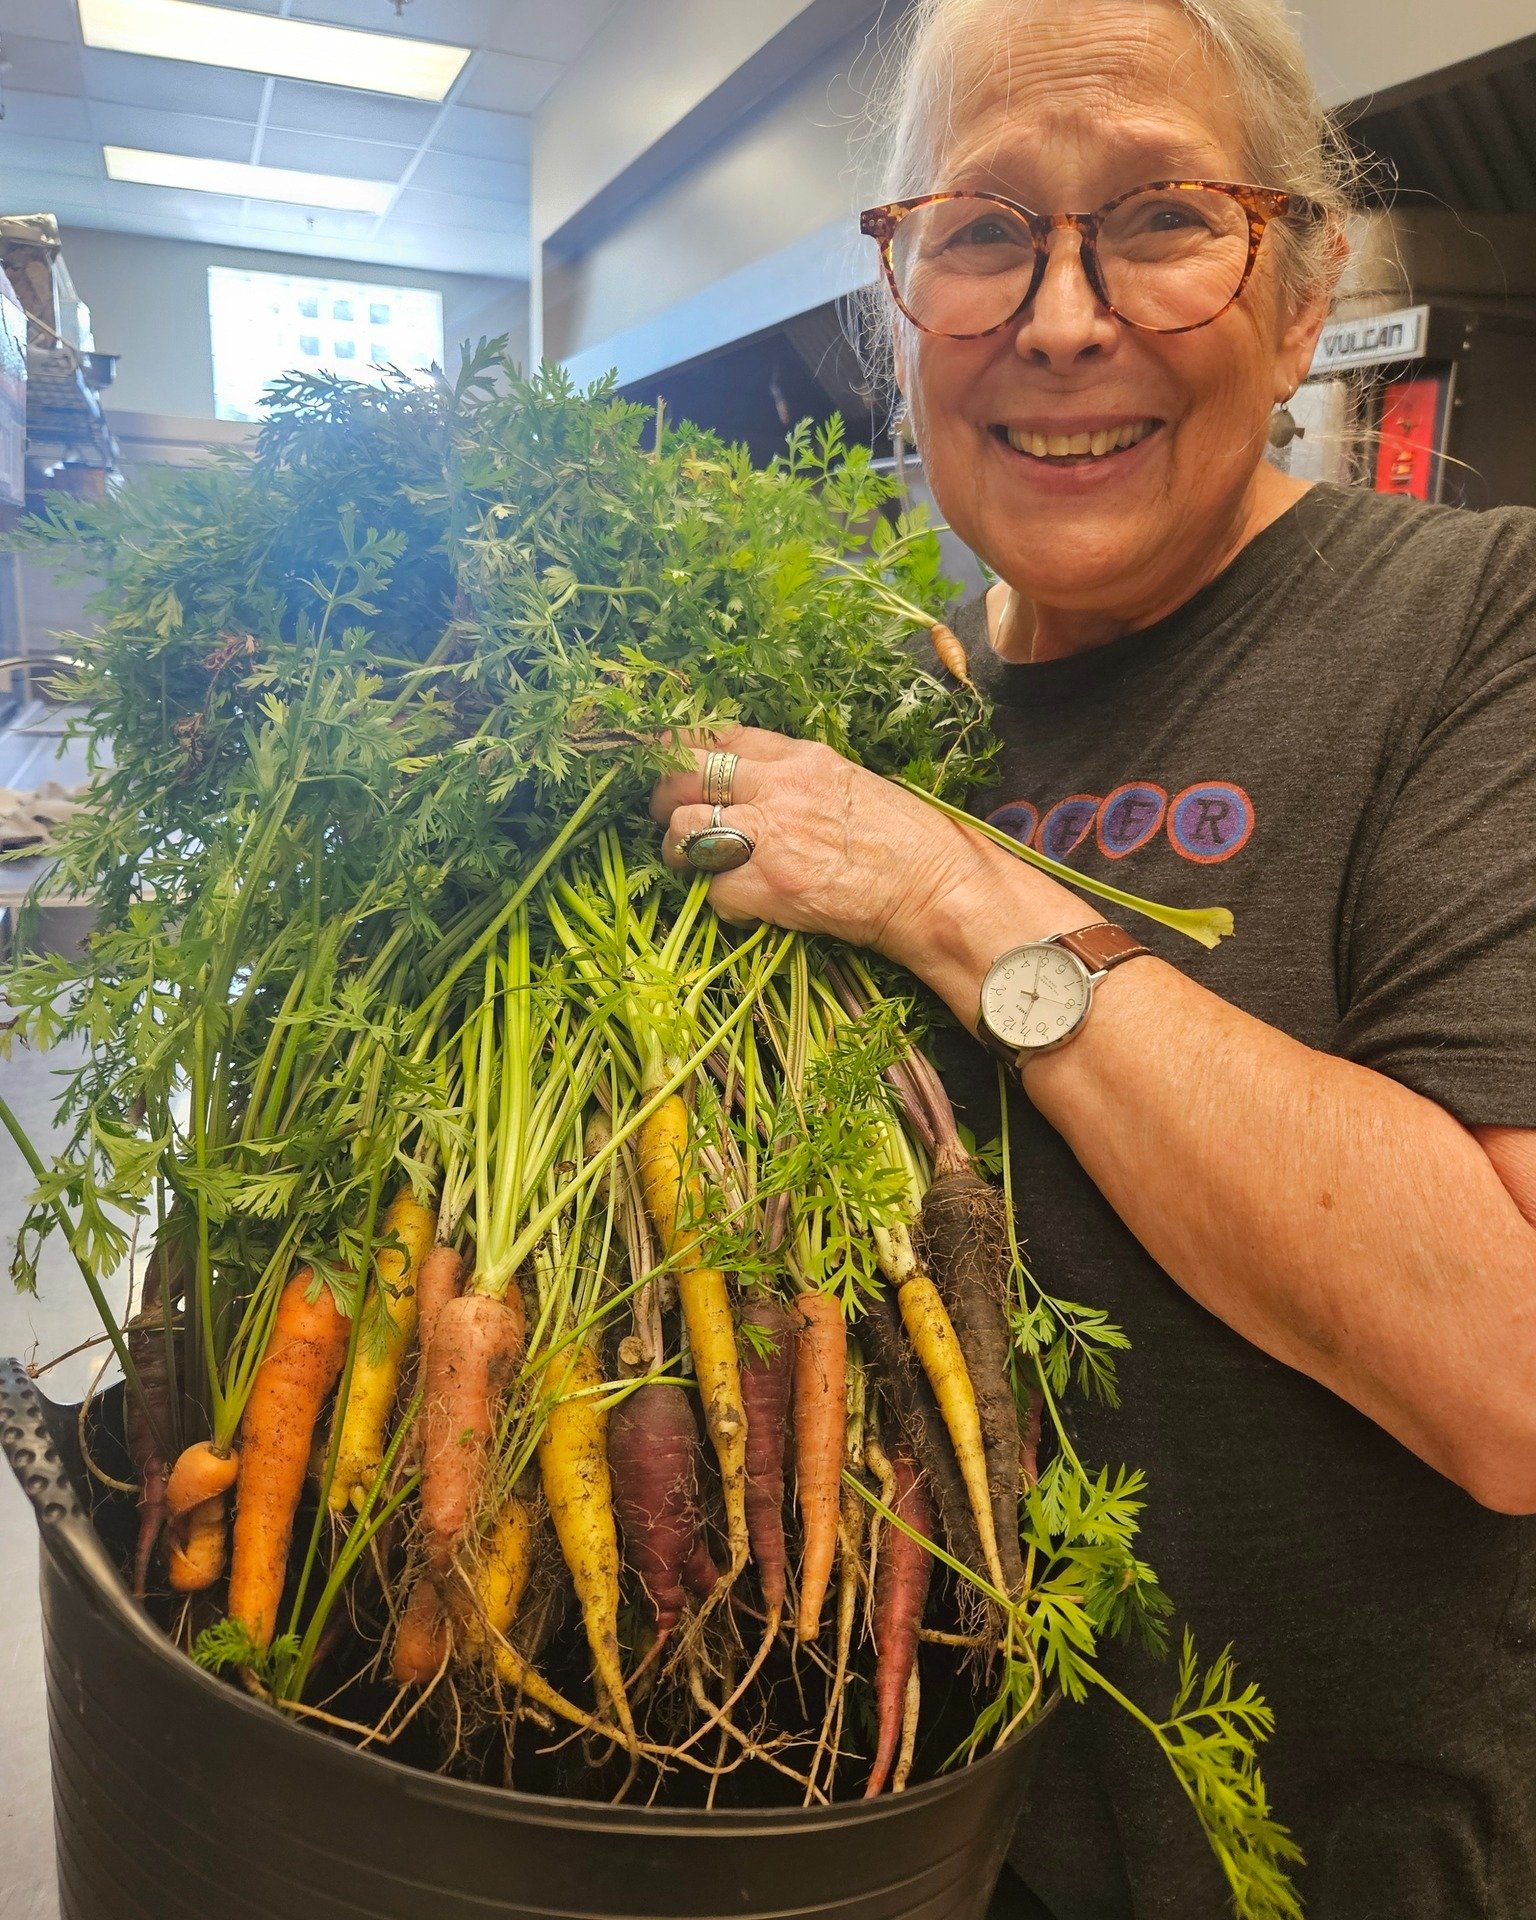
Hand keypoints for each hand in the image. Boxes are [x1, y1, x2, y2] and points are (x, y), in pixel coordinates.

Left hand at [649, 725, 1062, 973]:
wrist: (937, 888)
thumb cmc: (905, 839)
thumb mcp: (848, 783)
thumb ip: (794, 776)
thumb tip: (750, 783)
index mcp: (798, 756)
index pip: (714, 735)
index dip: (676, 748)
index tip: (662, 762)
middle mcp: (776, 787)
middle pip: (680, 775)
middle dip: (662, 797)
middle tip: (669, 817)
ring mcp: (770, 837)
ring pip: (681, 832)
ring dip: (680, 852)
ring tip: (698, 866)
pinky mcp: (770, 887)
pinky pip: (714, 893)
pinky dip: (721, 903)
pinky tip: (746, 906)